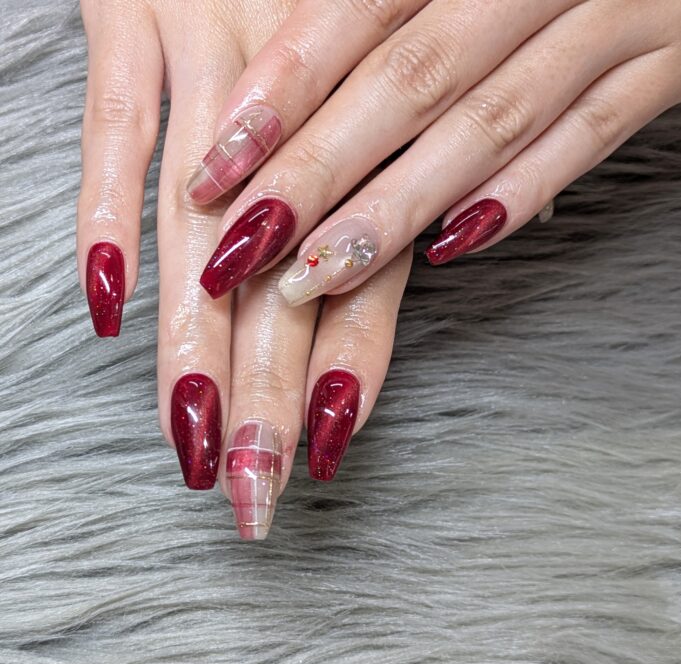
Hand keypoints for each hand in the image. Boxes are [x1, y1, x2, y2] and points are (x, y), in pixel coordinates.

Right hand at [77, 0, 412, 538]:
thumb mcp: (401, 64)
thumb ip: (414, 162)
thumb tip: (465, 238)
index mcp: (375, 130)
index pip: (365, 281)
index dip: (344, 374)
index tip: (319, 457)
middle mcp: (305, 114)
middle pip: (283, 284)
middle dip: (267, 397)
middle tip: (250, 491)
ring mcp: (216, 63)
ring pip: (197, 232)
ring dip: (192, 344)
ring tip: (190, 436)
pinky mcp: (136, 18)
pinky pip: (117, 131)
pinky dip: (105, 218)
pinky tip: (110, 307)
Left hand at [188, 0, 680, 304]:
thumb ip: (399, 6)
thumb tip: (284, 79)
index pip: (353, 11)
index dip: (278, 94)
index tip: (213, 169)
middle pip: (406, 80)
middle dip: (317, 171)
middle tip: (243, 247)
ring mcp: (614, 11)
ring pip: (486, 123)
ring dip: (398, 207)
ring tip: (319, 275)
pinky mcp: (671, 64)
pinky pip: (589, 138)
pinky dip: (518, 194)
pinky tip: (453, 249)